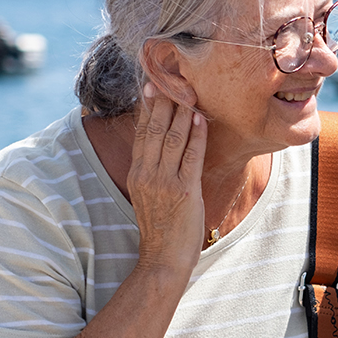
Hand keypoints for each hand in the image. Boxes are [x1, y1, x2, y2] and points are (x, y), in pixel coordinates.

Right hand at [129, 82, 206, 272]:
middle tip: (170, 79)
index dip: (146, 107)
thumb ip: (153, 171)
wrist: (163, 258)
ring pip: (173, 138)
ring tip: (189, 92)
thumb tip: (162, 147)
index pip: (141, 133)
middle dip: (163, 102)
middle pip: (155, 129)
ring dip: (182, 112)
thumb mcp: (148, 195)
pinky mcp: (184, 190)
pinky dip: (197, 134)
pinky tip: (201, 118)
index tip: (151, 86)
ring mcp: (164, 182)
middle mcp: (146, 174)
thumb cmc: (161, 227)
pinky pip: (192, 155)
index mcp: (136, 173)